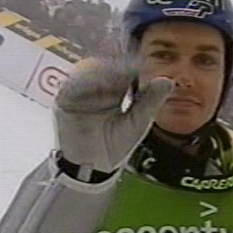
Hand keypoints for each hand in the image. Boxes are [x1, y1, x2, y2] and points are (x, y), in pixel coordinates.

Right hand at [54, 55, 173, 178]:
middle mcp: (94, 86)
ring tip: (123, 77)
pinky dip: (87, 84)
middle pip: (105, 66)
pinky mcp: (64, 100)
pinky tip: (103, 88)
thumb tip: (168, 80)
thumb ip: (151, 101)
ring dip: (106, 72)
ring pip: (89, 72)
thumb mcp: (138, 121)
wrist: (94, 167)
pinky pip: (72, 86)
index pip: (122, 69)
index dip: (132, 65)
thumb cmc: (116, 144)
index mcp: (113, 88)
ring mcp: (77, 91)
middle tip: (136, 66)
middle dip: (119, 65)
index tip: (146, 64)